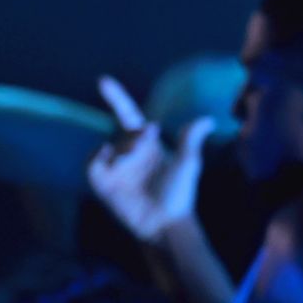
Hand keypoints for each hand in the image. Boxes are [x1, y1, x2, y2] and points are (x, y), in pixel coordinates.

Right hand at [86, 74, 213, 242]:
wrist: (164, 222)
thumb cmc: (179, 192)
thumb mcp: (188, 163)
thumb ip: (192, 138)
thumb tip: (209, 119)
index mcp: (147, 143)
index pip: (128, 114)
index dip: (116, 98)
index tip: (103, 80)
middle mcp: (128, 151)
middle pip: (124, 131)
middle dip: (137, 138)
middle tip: (149, 144)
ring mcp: (114, 167)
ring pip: (110, 147)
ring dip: (124, 153)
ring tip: (135, 166)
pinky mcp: (103, 183)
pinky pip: (92, 164)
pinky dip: (98, 160)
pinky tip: (112, 164)